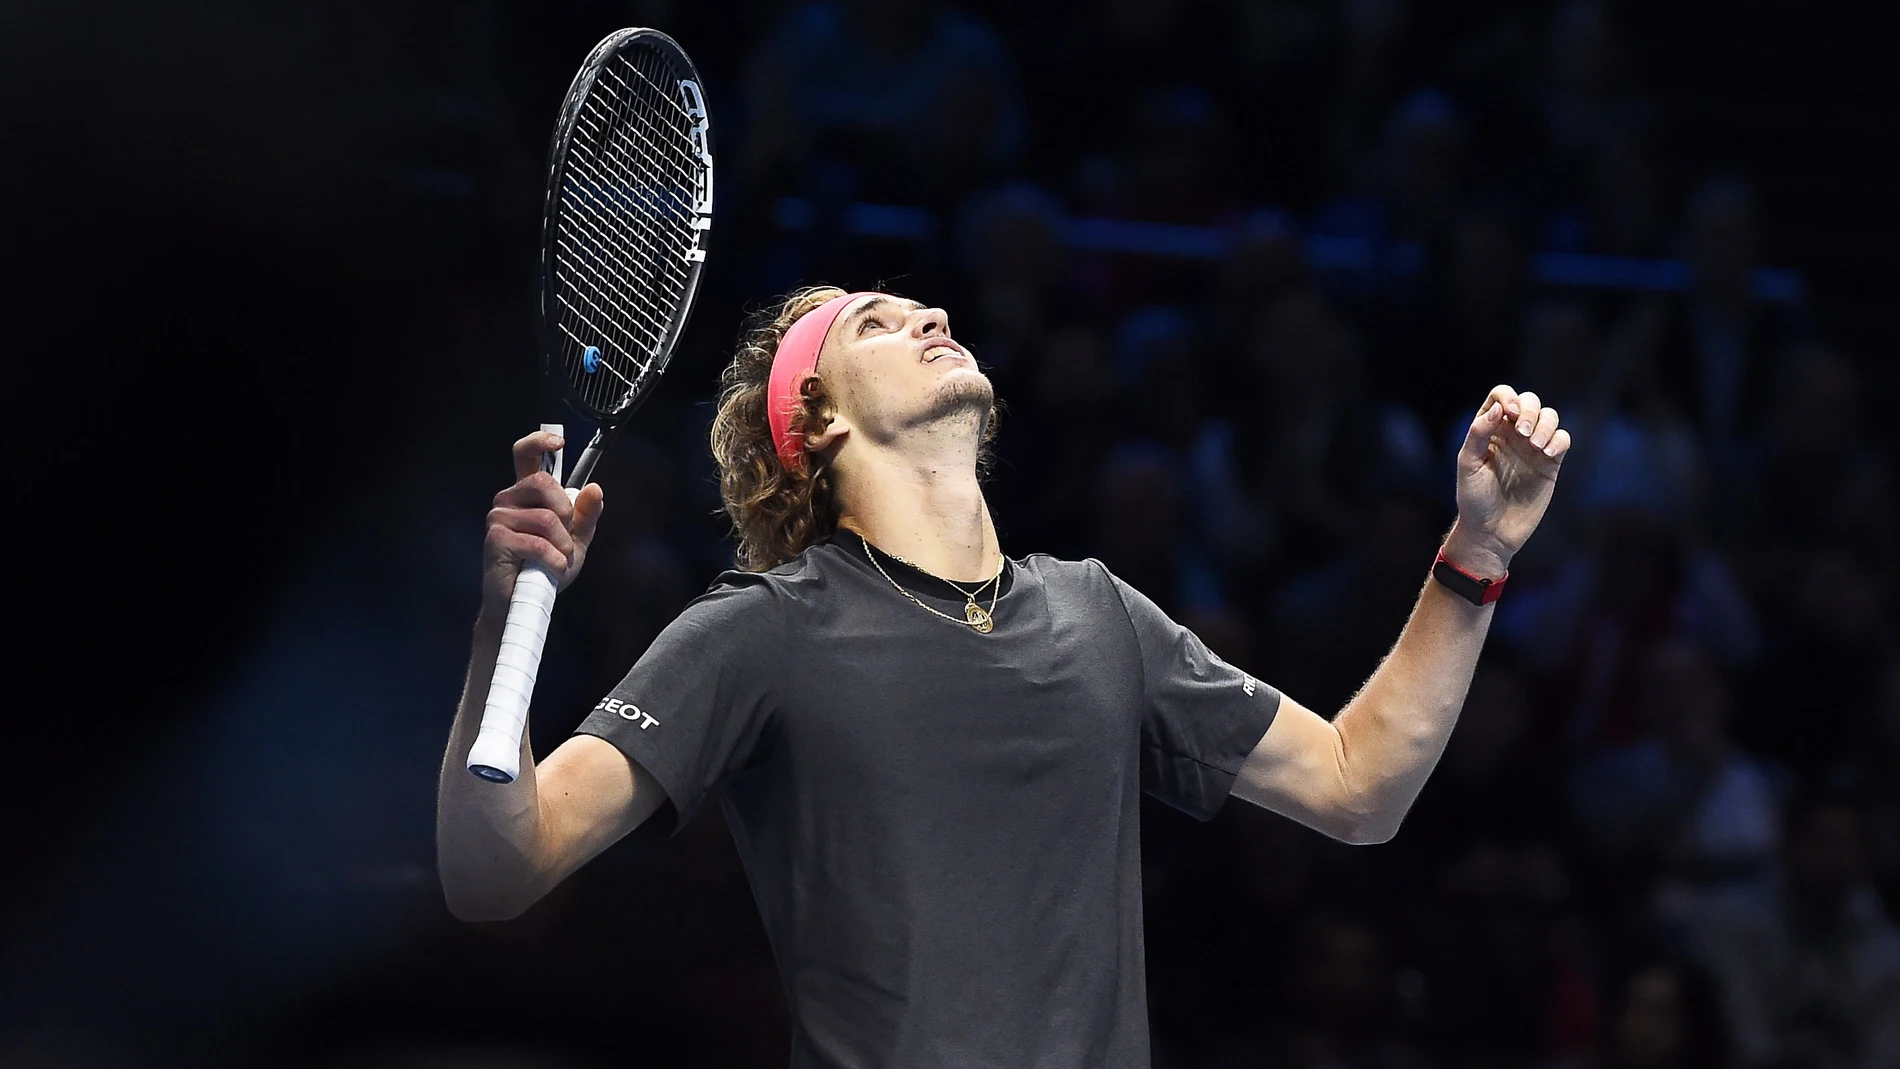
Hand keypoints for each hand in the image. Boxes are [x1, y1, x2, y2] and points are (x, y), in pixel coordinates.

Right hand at [481, 430, 604, 609]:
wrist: (524, 603)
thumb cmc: (546, 568)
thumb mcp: (575, 540)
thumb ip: (586, 516)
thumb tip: (594, 489)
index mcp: (526, 494)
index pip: (525, 455)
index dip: (540, 442)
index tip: (560, 442)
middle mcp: (508, 499)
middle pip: (544, 483)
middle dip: (566, 512)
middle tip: (566, 539)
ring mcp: (498, 518)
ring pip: (547, 518)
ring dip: (563, 545)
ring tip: (558, 560)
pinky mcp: (496, 539)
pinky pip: (539, 543)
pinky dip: (555, 560)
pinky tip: (552, 570)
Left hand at [1446, 384, 1571, 577]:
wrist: (1491, 532)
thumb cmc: (1474, 499)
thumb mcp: (1468, 464)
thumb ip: (1479, 433)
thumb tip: (1499, 408)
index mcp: (1490, 429)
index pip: (1501, 396)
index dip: (1508, 397)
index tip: (1509, 414)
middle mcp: (1512, 434)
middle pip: (1530, 401)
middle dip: (1529, 409)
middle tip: (1523, 433)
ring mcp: (1532, 448)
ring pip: (1549, 417)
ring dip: (1545, 424)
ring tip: (1535, 446)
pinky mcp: (1550, 464)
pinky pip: (1562, 440)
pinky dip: (1559, 440)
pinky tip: (1548, 453)